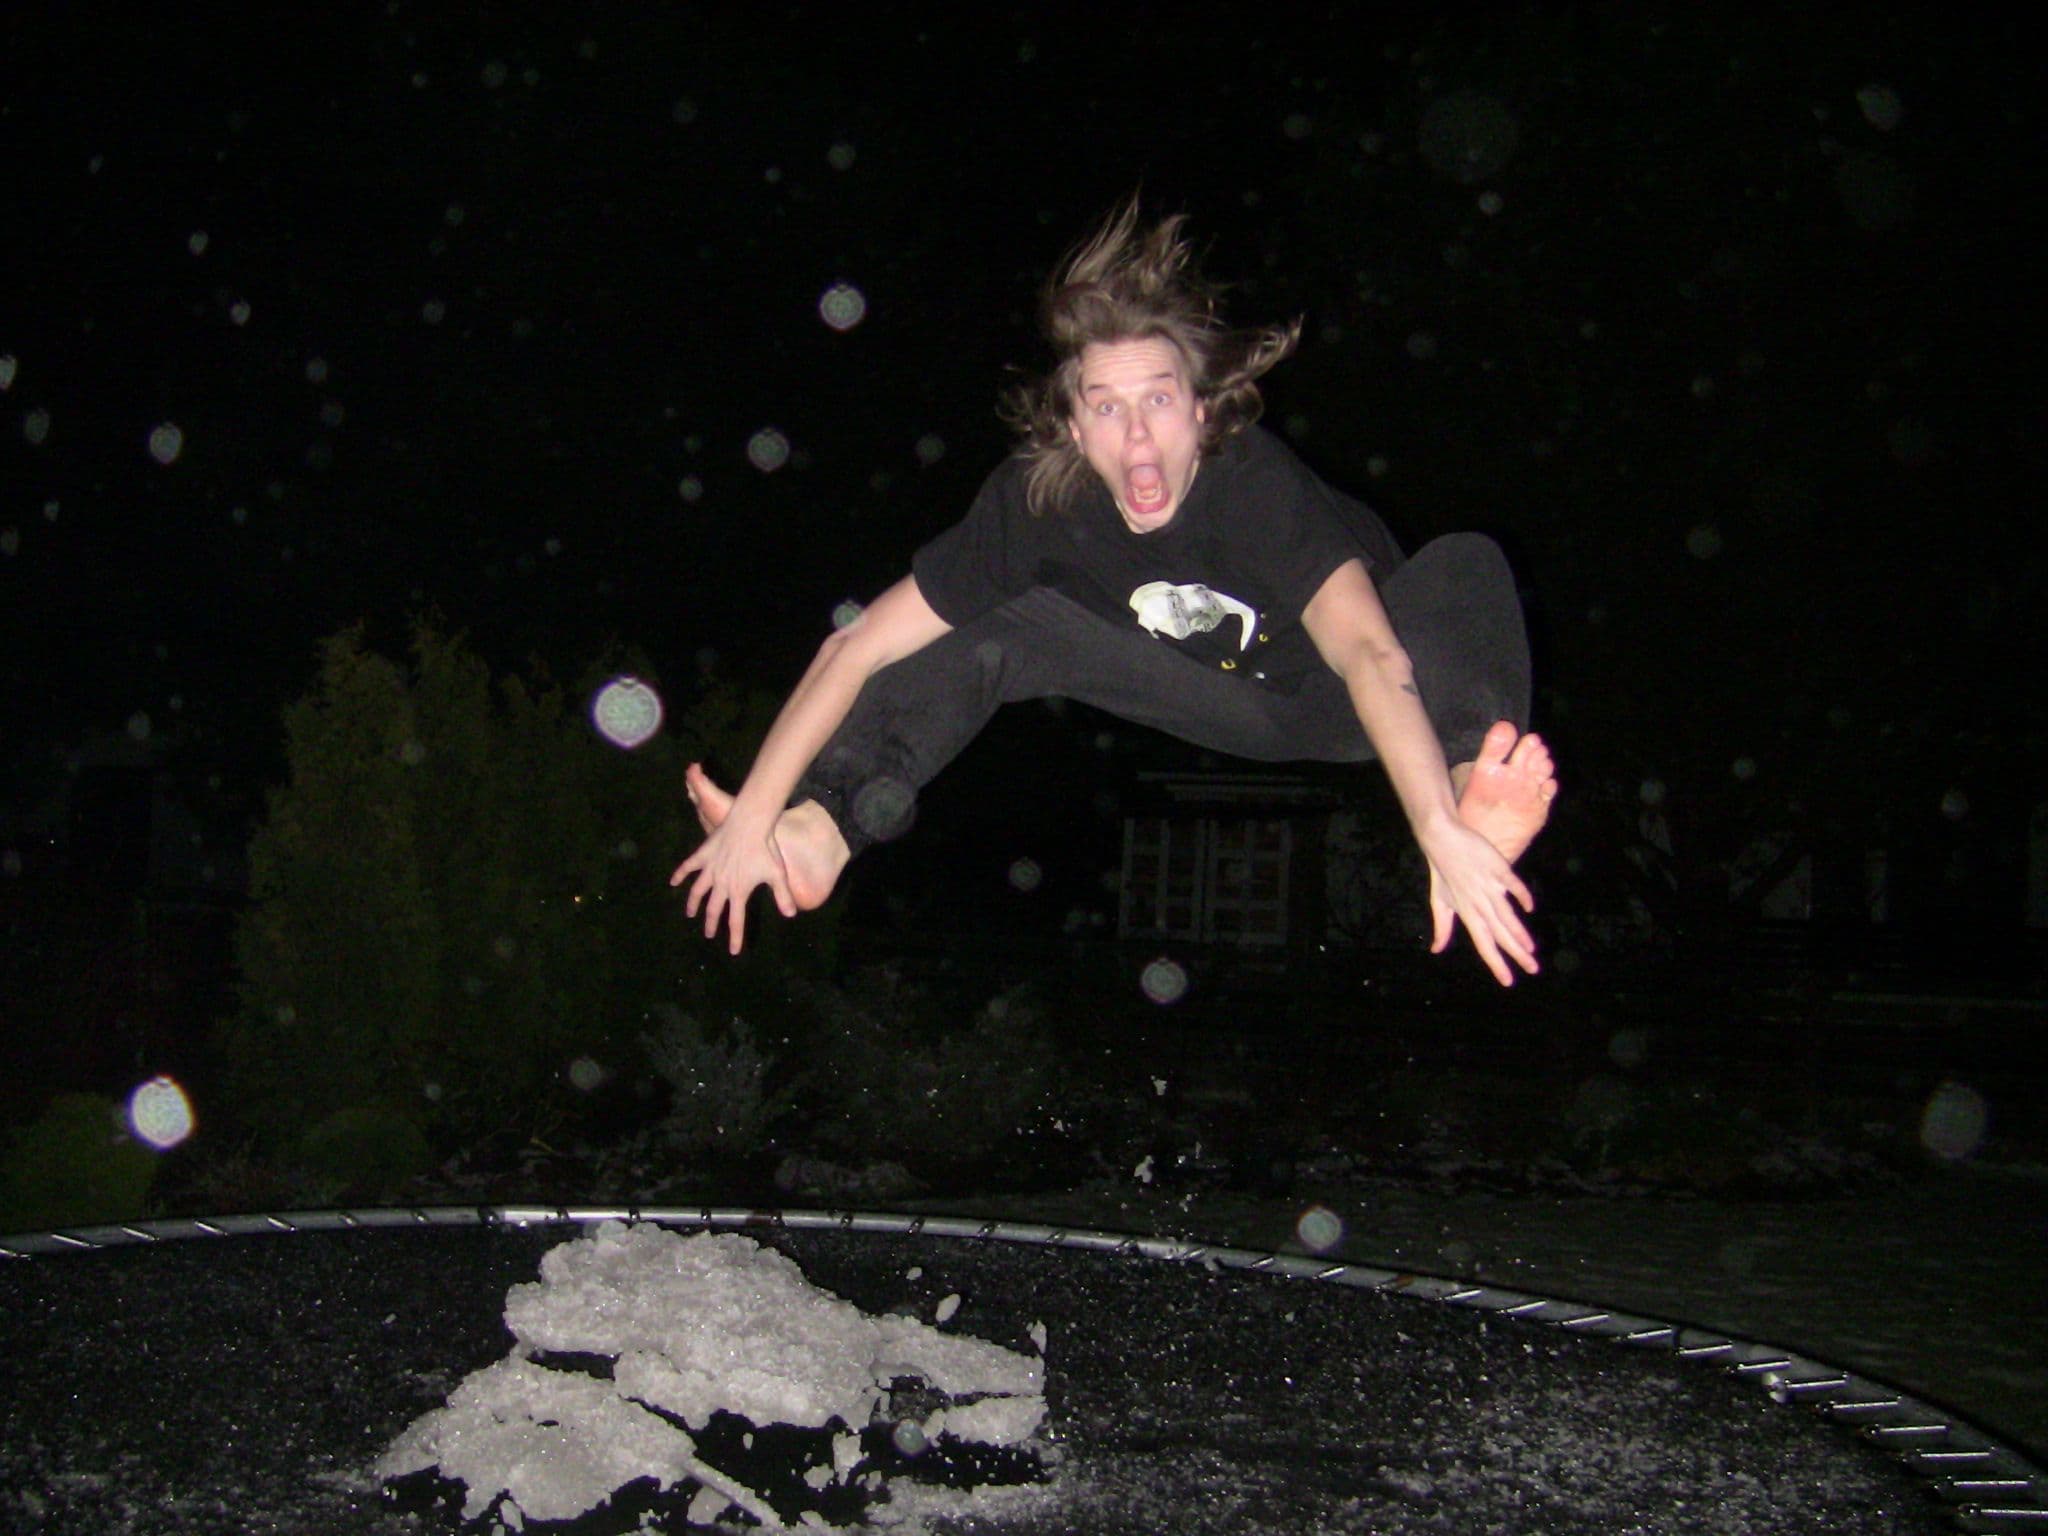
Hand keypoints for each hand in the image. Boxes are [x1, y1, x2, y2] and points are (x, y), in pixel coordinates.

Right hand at [668, 809, 796, 956]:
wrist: (750, 823)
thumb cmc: (766, 848)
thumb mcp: (777, 874)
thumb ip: (782, 895)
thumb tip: (791, 915)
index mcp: (738, 891)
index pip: (736, 920)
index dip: (735, 937)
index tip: (734, 952)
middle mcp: (721, 884)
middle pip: (713, 910)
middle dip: (711, 925)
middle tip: (709, 935)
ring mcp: (710, 869)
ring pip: (697, 891)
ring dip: (693, 904)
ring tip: (690, 914)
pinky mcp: (703, 855)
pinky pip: (688, 867)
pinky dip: (680, 874)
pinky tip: (673, 881)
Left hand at [1419, 816, 1537, 986]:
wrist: (1441, 839)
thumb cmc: (1441, 872)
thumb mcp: (1439, 902)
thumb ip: (1442, 927)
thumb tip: (1436, 950)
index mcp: (1467, 913)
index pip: (1483, 944)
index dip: (1496, 963)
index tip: (1508, 981)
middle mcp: (1478, 903)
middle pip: (1500, 934)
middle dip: (1517, 954)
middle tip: (1533, 969)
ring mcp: (1488, 886)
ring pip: (1506, 914)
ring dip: (1519, 932)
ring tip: (1531, 949)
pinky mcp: (1496, 867)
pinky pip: (1512, 884)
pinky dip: (1521, 895)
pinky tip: (1529, 907)